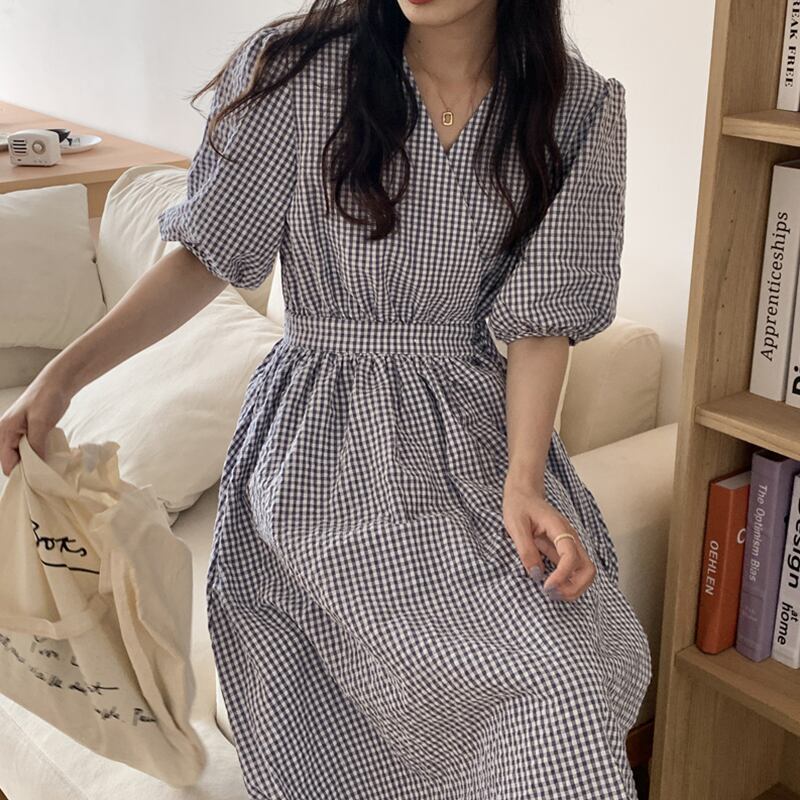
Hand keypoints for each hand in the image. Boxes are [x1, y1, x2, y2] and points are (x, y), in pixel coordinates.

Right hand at [0, 375, 71, 476]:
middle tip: (46, 474)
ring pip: (23, 455)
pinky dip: (40, 453)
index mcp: (5, 432)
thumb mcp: (41, 422)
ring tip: (50, 466)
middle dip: (28, 468)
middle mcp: (8, 434)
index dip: (21, 472)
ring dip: (35, 461)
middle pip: (14, 460)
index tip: (38, 480)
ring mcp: (20, 433)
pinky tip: (51, 456)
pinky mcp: (30, 432)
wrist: (58, 383)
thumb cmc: (46, 398)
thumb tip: (36, 465)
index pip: (7, 462)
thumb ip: (36, 444)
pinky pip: (32, 448)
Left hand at [502, 476, 596, 601]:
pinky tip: (552, 586)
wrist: (524, 493)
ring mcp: (569, 545)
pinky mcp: (564, 551)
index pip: (571, 557)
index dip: (562, 576)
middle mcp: (570, 538)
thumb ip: (526, 550)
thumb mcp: (516, 526)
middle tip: (551, 593)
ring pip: (585, 572)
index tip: (545, 586)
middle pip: (588, 569)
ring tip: (551, 592)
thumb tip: (537, 575)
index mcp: (560, 529)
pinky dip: (568, 583)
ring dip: (573, 588)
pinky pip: (574, 571)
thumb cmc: (519, 506)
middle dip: (574, 587)